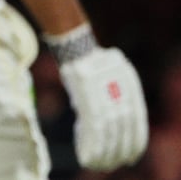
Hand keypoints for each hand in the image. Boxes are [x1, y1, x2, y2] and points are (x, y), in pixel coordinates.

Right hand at [59, 47, 148, 169]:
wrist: (78, 52)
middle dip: (117, 154)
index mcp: (132, 94)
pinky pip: (93, 132)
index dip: (134, 145)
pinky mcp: (89, 104)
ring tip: (96, 165)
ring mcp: (106, 102)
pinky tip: (87, 156)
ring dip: (103, 155)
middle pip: (123, 134)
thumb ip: (118, 100)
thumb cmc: (92, 66)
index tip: (130, 158)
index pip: (138, 127)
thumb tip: (108, 123)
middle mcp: (123, 100)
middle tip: (108, 166)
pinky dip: (91, 146)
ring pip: (108, 137)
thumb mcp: (115, 80)